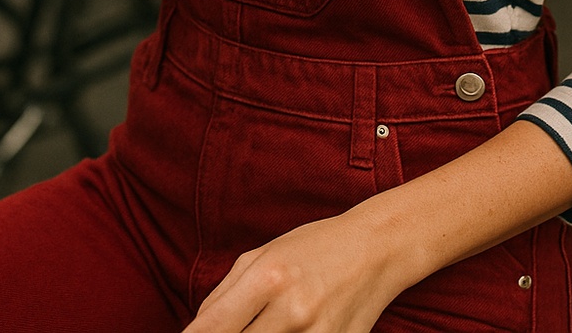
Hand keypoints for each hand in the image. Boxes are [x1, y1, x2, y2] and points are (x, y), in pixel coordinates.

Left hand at [184, 209, 405, 332]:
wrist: (376, 249)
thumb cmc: (313, 247)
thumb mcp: (262, 255)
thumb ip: (222, 296)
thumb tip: (196, 332)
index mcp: (269, 277)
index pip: (214, 328)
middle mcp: (292, 310)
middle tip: (234, 328)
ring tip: (263, 326)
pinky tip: (284, 332)